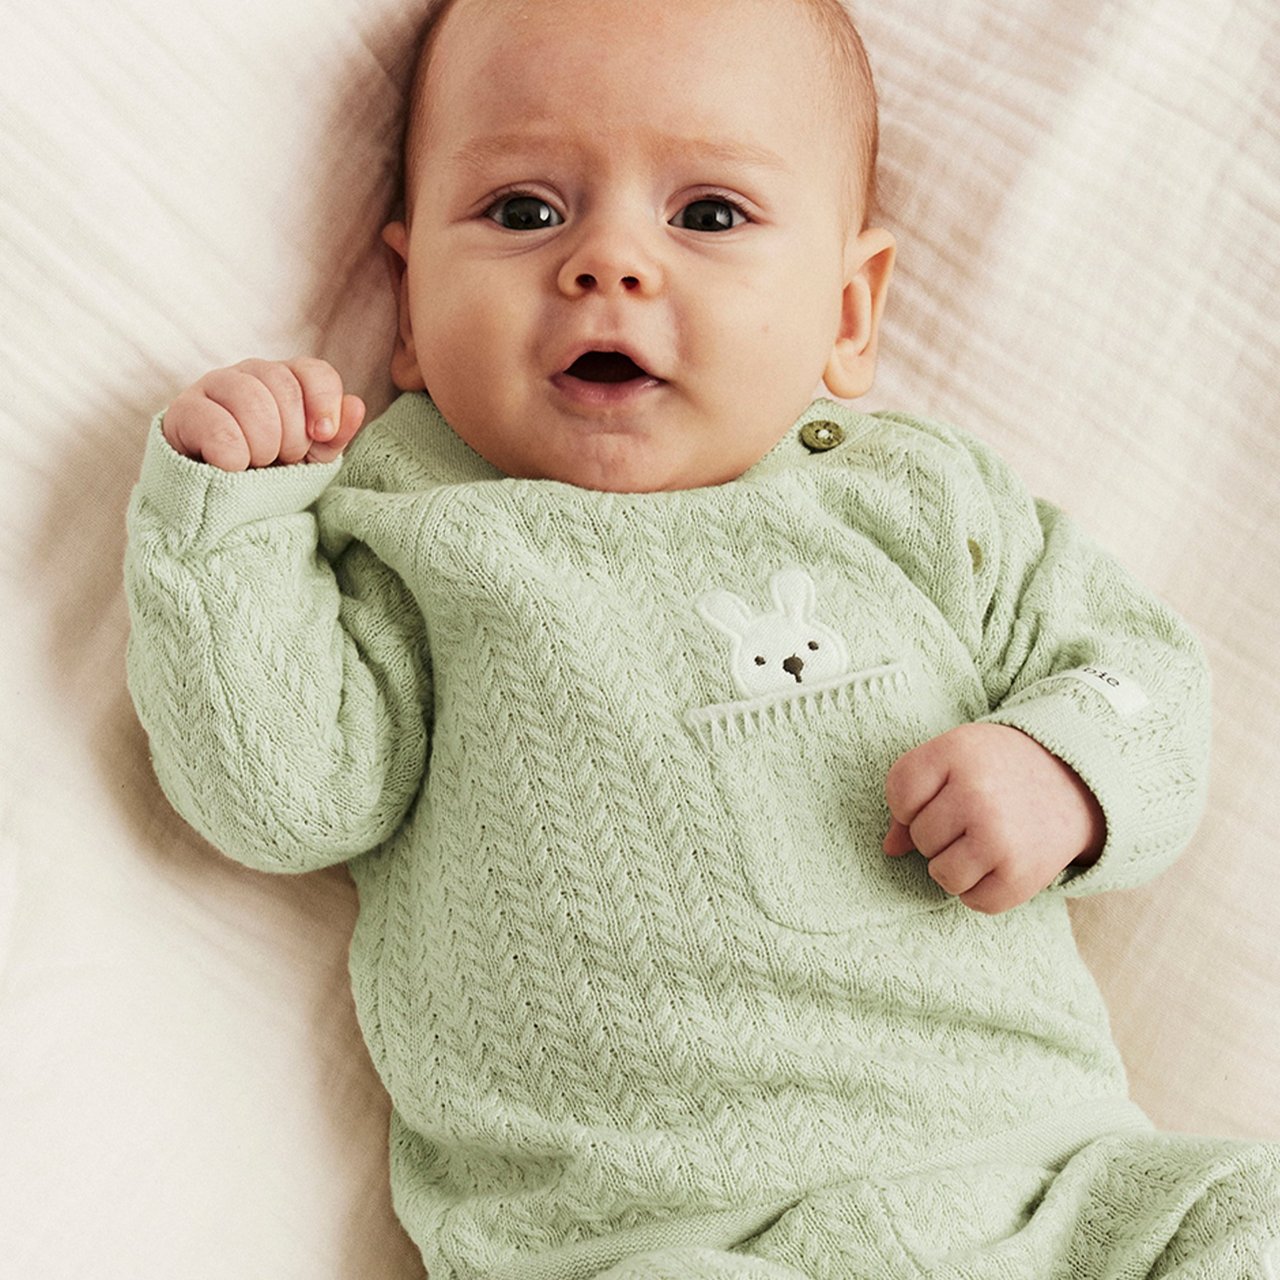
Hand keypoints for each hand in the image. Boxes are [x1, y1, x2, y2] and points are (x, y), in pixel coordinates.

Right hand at [162, 358, 365, 470]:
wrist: (217, 498)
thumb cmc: (267, 470)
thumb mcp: (309, 457)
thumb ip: (334, 434)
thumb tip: (355, 405)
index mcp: (284, 380)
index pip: (314, 371)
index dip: (325, 402)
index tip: (323, 435)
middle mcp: (249, 374)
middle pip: (284, 386)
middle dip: (292, 435)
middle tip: (280, 458)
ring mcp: (213, 387)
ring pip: (252, 401)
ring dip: (263, 446)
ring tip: (256, 463)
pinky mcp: (183, 412)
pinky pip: (219, 429)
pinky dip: (234, 457)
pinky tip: (232, 468)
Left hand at [883, 723, 1104, 914]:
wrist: (1077, 783)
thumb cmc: (999, 770)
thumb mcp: (955, 760)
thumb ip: (914, 795)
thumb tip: (889, 849)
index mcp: (955, 752)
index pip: (899, 793)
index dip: (909, 803)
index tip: (937, 797)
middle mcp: (977, 793)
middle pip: (920, 837)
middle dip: (938, 833)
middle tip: (973, 816)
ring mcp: (999, 837)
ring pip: (941, 875)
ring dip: (955, 866)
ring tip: (983, 841)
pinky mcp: (1020, 877)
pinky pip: (974, 901)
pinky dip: (982, 889)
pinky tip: (1001, 862)